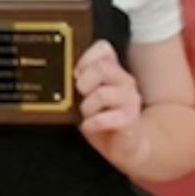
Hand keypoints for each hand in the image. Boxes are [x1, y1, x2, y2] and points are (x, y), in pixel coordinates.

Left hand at [76, 40, 146, 167]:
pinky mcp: (131, 120)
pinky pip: (107, 118)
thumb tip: (63, 69)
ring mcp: (131, 100)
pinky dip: (92, 124)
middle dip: (83, 83)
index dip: (84, 59)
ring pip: (102, 94)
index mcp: (113, 71)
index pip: (103, 48)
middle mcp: (125, 81)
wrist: (124, 146)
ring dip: (87, 108)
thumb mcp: (86, 95)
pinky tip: (90, 127)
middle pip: (102, 67)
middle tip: (80, 96)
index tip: (76, 75)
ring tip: (87, 115)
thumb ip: (80, 79)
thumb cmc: (101, 117)